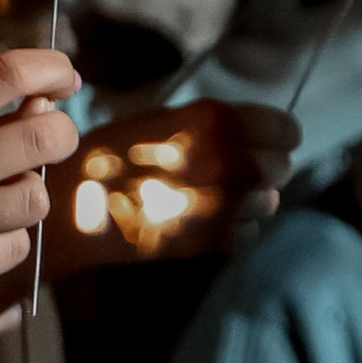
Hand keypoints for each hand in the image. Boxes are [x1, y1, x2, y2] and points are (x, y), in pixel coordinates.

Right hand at [0, 47, 83, 308]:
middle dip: (59, 132)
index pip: (11, 75)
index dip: (52, 70)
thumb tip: (40, 102)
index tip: (64, 80)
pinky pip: (12, 249)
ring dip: (27, 191)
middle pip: (46, 137)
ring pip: (35, 199)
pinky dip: (4, 238)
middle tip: (47, 137)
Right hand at [53, 97, 292, 260]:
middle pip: (281, 168)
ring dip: (251, 200)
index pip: (286, 130)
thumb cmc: (109, 154)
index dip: (278, 135)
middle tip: (237, 170)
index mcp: (217, 123)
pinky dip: (237, 228)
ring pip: (268, 203)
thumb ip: (209, 126)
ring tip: (219, 196)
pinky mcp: (211, 242)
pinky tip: (209, 220)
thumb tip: (245, 135)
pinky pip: (249, 233)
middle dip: (264, 168)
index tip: (265, 141)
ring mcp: (223, 206)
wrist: (74, 208)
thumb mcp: (159, 120)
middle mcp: (229, 162)